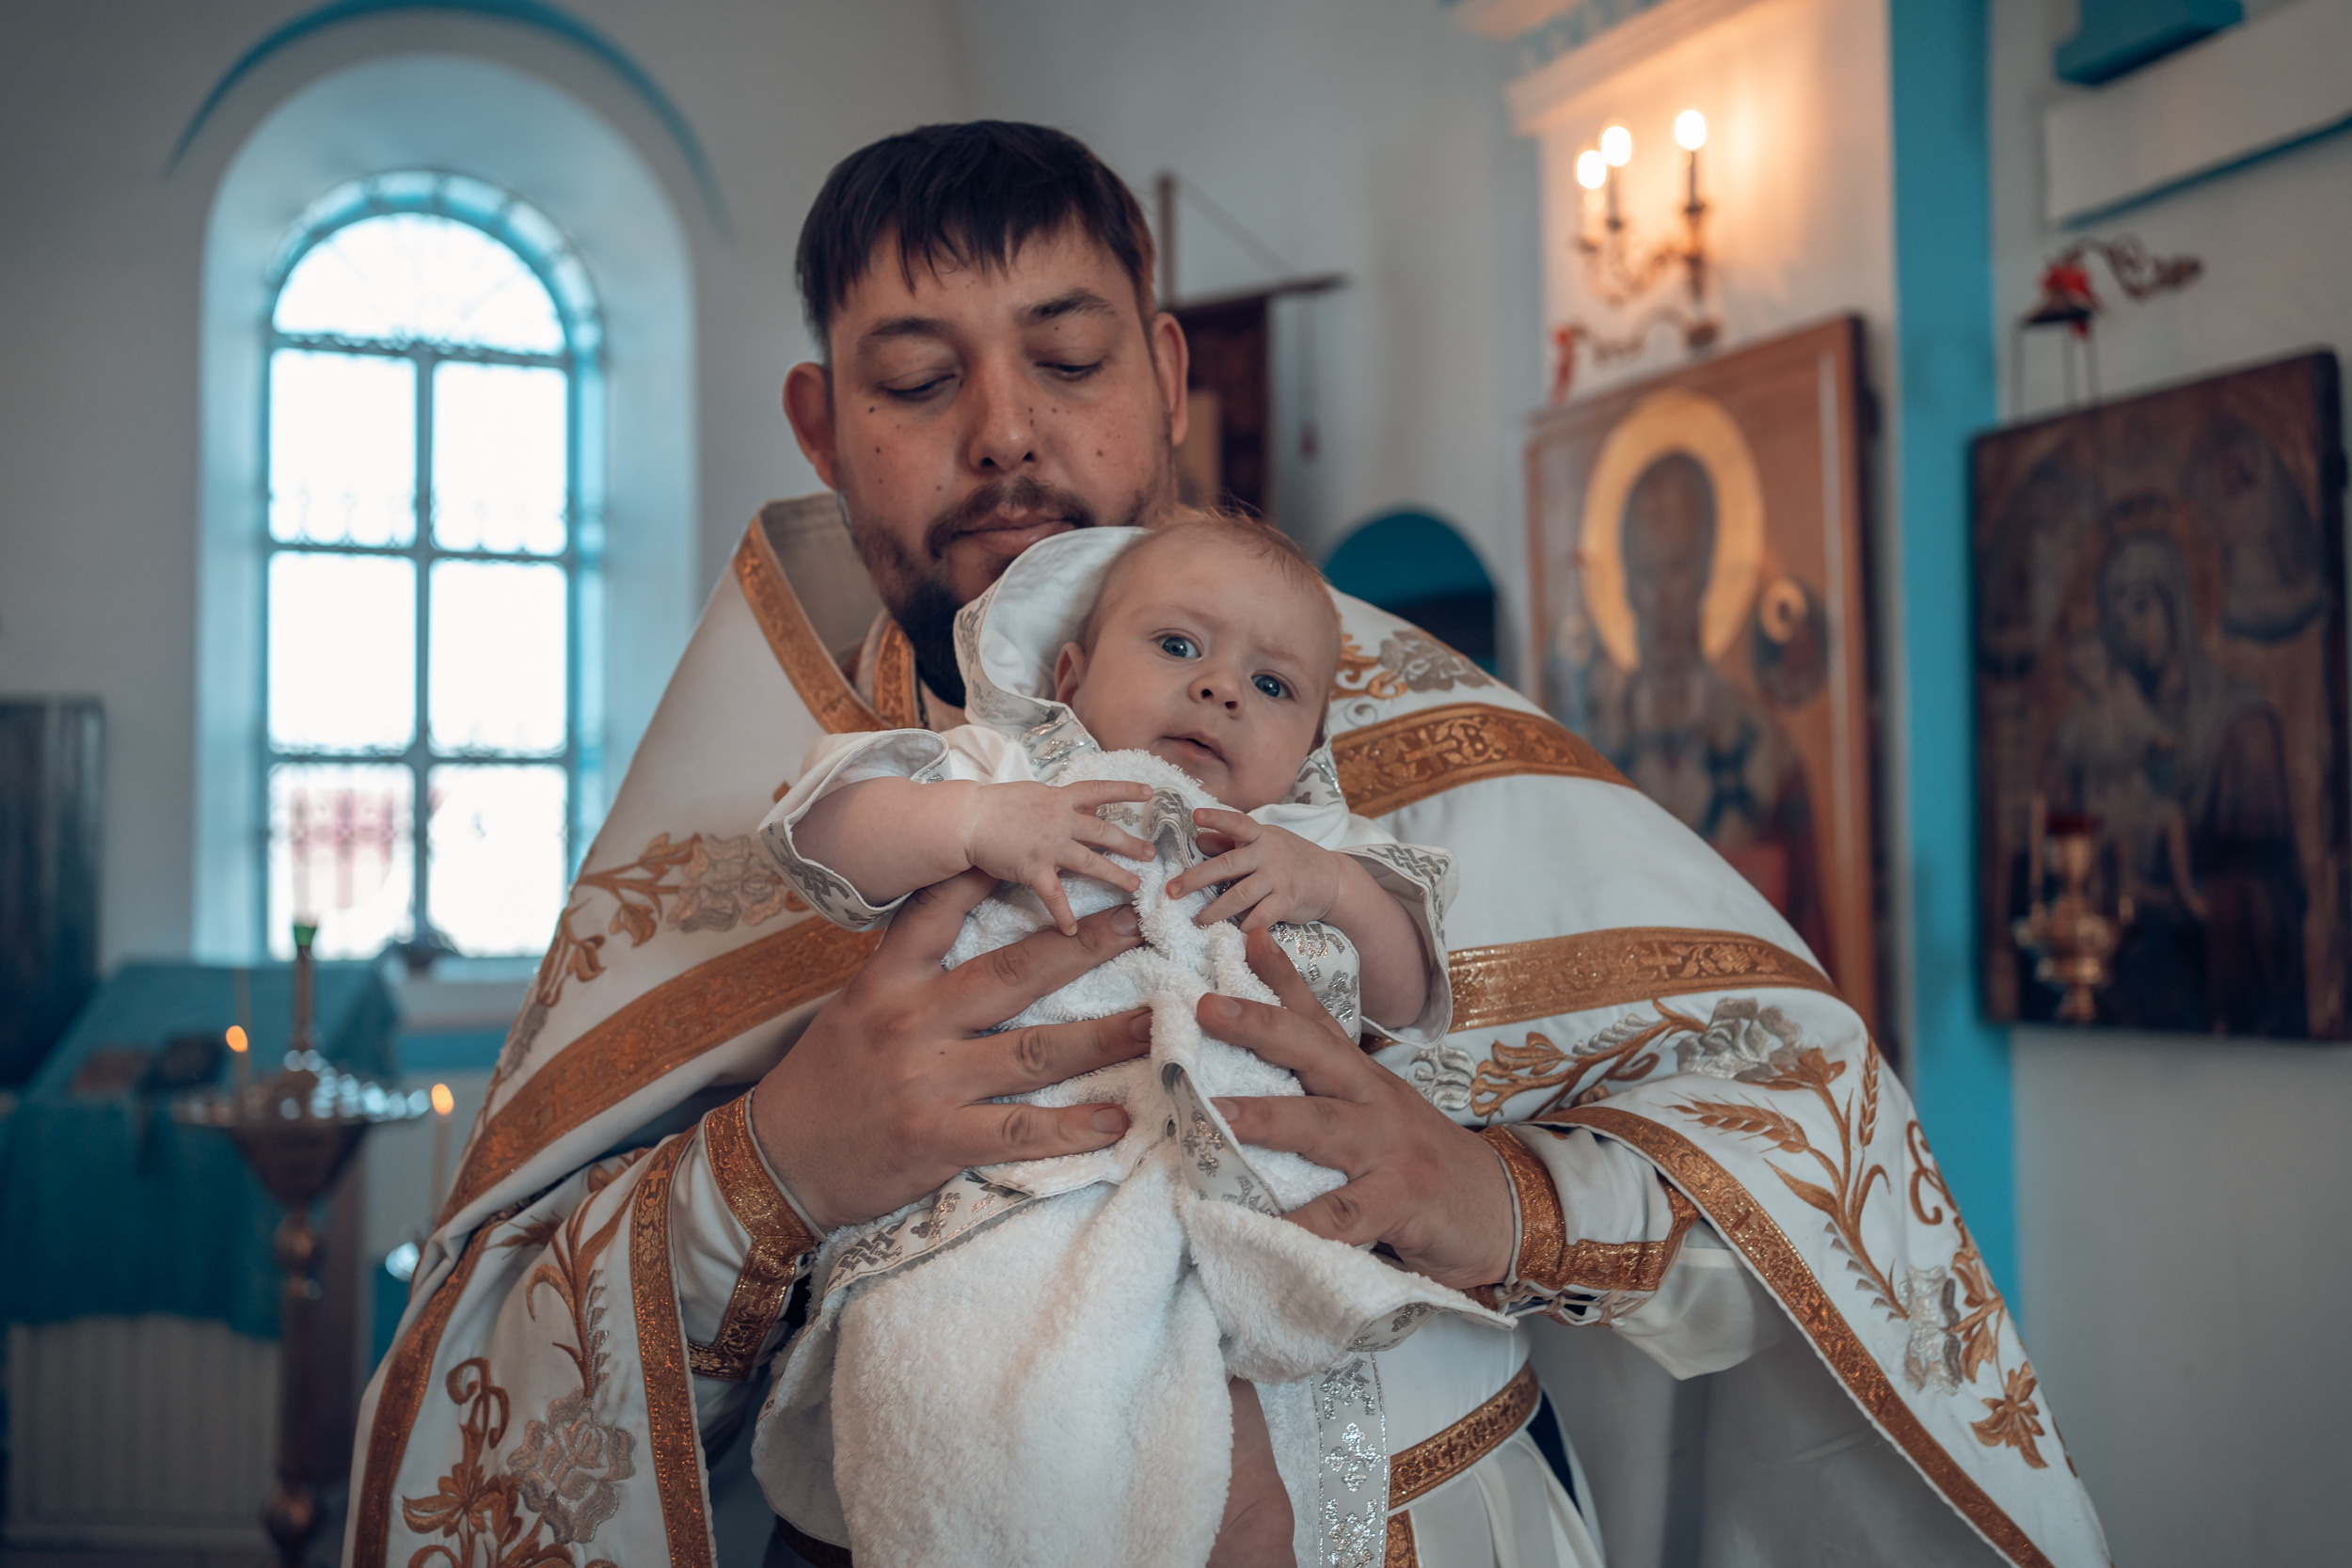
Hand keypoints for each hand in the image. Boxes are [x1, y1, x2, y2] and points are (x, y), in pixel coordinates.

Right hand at [750, 869, 1152, 1230]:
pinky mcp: (939, 1138)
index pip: (940, 911)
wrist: (779, 1163)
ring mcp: (928, 1081)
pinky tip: (1116, 1121)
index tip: (1049, 849)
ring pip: (1033, 1051)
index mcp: (889, 982)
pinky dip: (1072, 1127)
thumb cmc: (825, 1082)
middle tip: (1140, 923)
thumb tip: (968, 937)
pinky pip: (1019, 1130)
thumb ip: (911, 973)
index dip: (992, 874)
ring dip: (1104, 1037)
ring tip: (1157, 1024)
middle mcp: (912, 1021)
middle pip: (1013, 973)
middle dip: (1083, 945)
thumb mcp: (857, 1008)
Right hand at [962, 780, 1153, 934]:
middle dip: (1130, 843)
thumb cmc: (995, 804)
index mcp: (1060, 799)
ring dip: (1116, 875)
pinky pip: (1053, 896)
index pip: (1099, 790)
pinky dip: (1063, 914)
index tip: (1150, 792)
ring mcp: (1049, 846)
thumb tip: (1084, 802)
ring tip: (1136, 886)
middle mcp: (1060, 821)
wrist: (968, 819)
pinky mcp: (1034, 869)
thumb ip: (1059, 801)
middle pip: (1104, 832)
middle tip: (1151, 854)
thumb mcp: (1033, 793)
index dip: (1125, 790)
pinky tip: (1071, 930)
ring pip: (1091, 862)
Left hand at [1168, 809, 1349, 930]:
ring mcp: (1278, 878)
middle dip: (1196, 878)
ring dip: (1214, 910)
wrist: (1332, 879)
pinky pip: (1261, 916)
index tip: (1195, 816)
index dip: (1217, 819)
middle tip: (1172, 891)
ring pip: (1239, 895)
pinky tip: (1231, 933)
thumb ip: (1232, 843)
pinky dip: (1244, 926)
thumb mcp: (1264, 844)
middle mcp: (1267, 854)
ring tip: (1196, 920)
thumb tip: (1199, 839)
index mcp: (1260, 836)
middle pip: (1227, 865)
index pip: (1237, 822)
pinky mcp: (1287, 901)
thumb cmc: (1290, 860)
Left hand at [1203, 930, 1512, 1290]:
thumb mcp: (1376, 1114)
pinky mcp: (1401, 1200)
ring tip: (1219, 1115)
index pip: (1319, 1021)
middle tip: (1208, 1007)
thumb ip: (1325, 1097)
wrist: (1500, 1208)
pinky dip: (1304, 1222)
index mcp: (1361, 1081)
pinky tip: (1263, 1229)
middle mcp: (1373, 1102)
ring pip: (1322, 1125)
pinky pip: (1345, 1213)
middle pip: (1315, 1053)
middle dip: (1261, 1027)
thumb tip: (1250, 1086)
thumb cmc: (1419, 1163)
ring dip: (1269, 1117)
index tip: (1246, 936)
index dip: (1283, 979)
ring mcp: (1388, 1149)